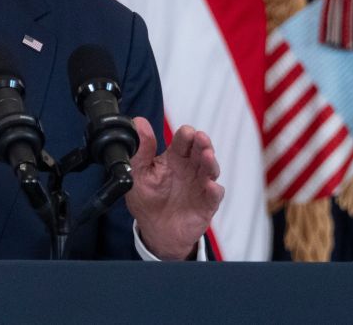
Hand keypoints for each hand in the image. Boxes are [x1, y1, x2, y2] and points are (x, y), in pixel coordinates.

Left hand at [124, 117, 223, 259]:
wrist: (155, 230)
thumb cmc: (147, 199)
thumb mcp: (138, 173)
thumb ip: (140, 150)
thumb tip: (139, 123)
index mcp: (174, 158)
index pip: (183, 141)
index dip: (186, 135)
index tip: (187, 132)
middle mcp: (190, 168)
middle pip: (200, 151)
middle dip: (202, 143)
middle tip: (200, 138)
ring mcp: (200, 185)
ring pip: (210, 169)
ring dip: (210, 162)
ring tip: (207, 155)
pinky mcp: (206, 204)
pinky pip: (214, 196)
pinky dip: (214, 190)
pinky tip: (210, 186)